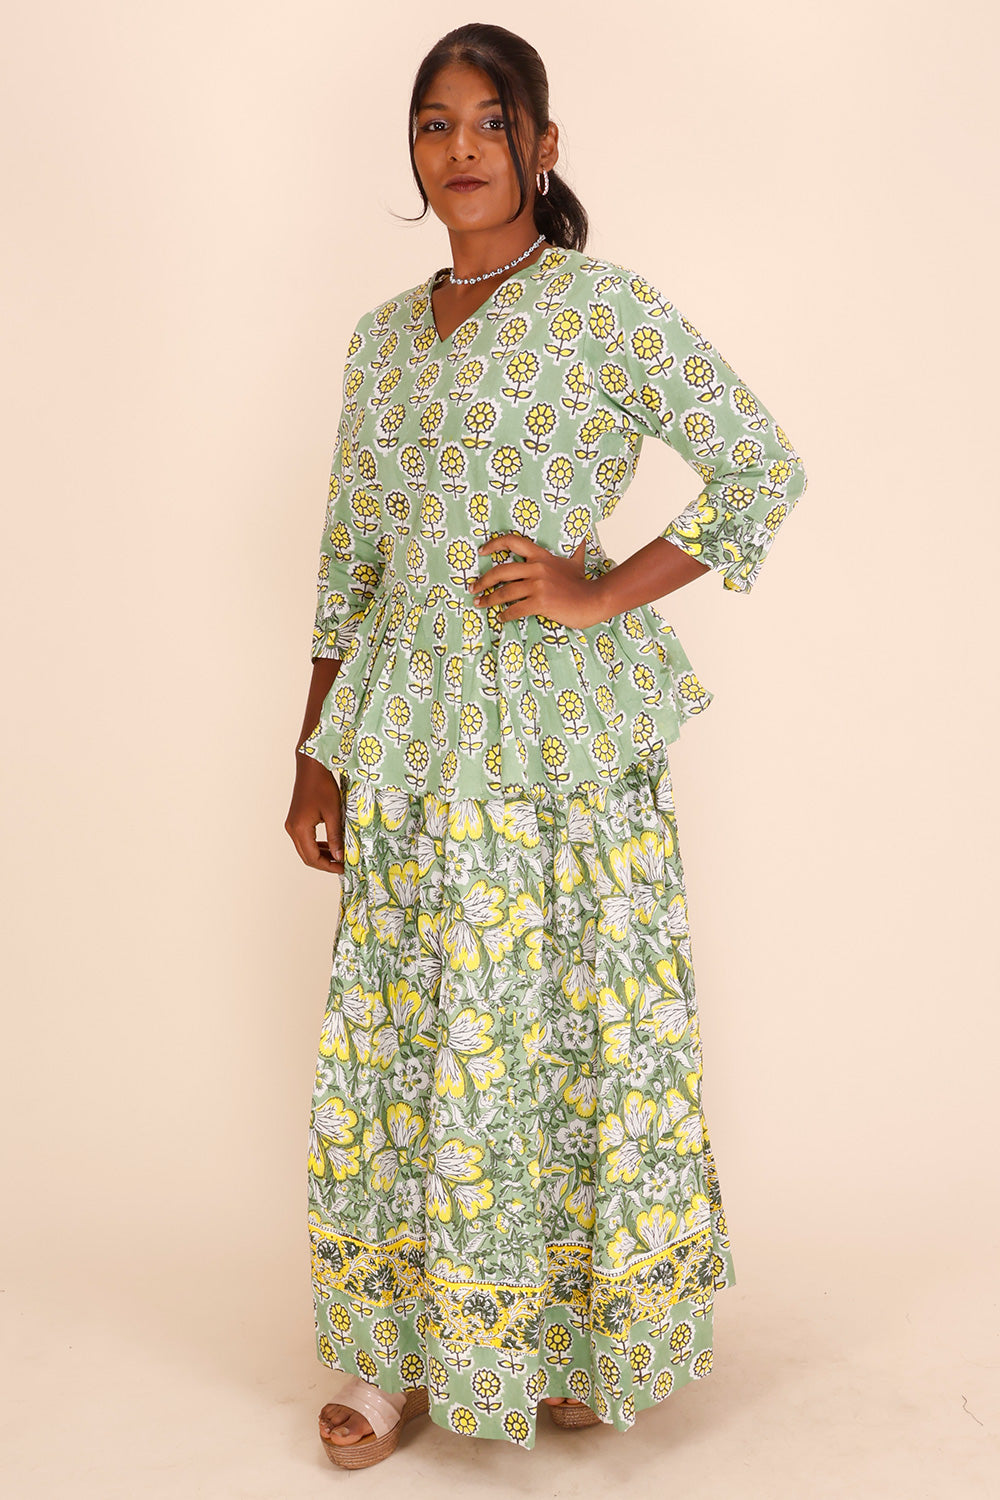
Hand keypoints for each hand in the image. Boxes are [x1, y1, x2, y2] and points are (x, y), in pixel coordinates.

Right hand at [285, 753, 344, 873]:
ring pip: (305, 849)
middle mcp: (292, 828)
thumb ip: (335, 836)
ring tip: (338, 857)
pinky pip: (305, 839)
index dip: (328, 866)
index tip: (344, 868)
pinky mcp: (295, 820)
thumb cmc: (322, 786)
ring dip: (321, 855)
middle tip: (342, 865)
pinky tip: (330, 845)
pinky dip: (316, 845)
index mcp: (300, 828)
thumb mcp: (333, 813)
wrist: (311, 767)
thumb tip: (339, 856)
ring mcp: (292, 824)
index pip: (312, 858)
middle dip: (325, 863)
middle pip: (307, 856)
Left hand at [469, 534, 609, 628]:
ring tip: (480, 604)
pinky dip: (505, 615)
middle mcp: (537, 568)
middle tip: (473, 588)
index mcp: (541, 556)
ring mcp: (538, 586)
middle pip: (500, 571)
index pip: (513, 542)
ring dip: (488, 600)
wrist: (594, 600)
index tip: (481, 552)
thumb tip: (583, 538)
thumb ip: (574, 550)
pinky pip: (515, 610)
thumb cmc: (582, 583)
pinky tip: (500, 618)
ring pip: (504, 593)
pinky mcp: (540, 603)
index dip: (494, 544)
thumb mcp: (576, 562)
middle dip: (483, 581)